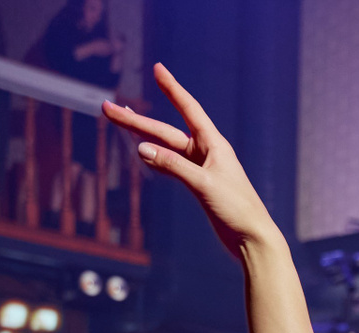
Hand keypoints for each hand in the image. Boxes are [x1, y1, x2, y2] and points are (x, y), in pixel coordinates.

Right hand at [104, 65, 280, 259]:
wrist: (251, 239)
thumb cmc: (236, 209)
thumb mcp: (203, 184)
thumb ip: (173, 166)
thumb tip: (141, 149)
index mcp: (214, 145)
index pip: (188, 109)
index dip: (172, 88)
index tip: (158, 68)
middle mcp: (207, 152)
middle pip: (165, 130)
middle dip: (135, 119)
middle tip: (107, 108)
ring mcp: (202, 168)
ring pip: (166, 147)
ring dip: (142, 136)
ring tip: (118, 121)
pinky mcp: (199, 185)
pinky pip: (172, 165)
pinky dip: (157, 158)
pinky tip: (142, 152)